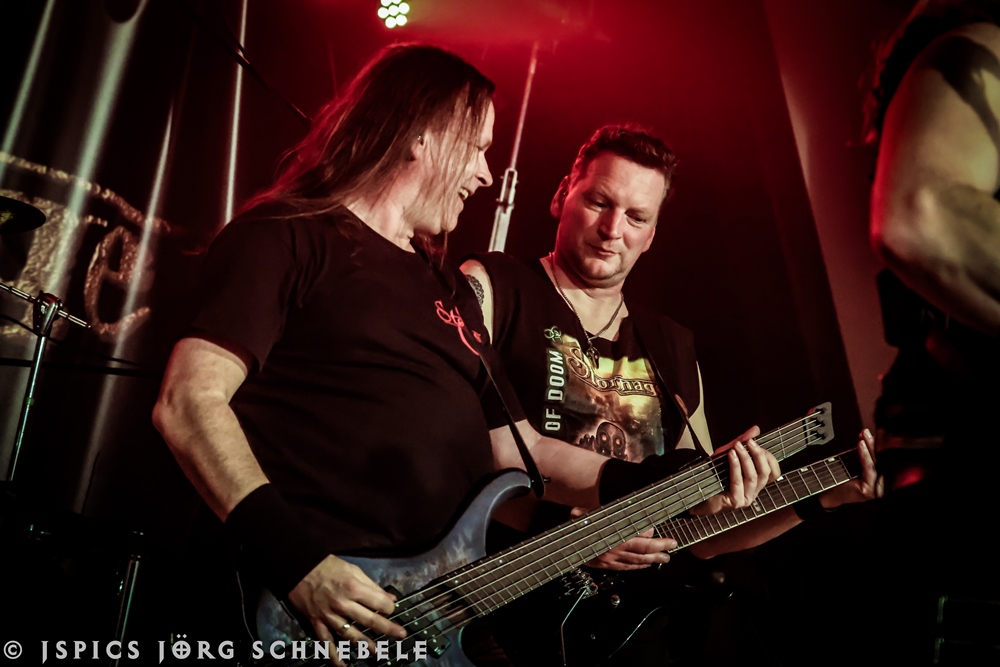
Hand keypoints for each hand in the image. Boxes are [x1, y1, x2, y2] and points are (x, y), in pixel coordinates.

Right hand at [288, 555, 405, 666]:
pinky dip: (334, 656)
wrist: (300, 568)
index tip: (392, 609)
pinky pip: (327, 642)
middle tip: (400, 635)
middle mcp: (343, 604)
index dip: (389, 607)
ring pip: (351, 635)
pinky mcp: (317, 623)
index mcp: (354, 588)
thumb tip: (389, 598)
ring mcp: (330, 616)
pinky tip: (343, 665)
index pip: (379, 603)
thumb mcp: (354, 570)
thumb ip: (372, 586)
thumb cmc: (328, 566)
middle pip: (370, 621)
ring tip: (378, 652)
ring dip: (366, 646)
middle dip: (388, 629)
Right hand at [570, 507, 677, 569]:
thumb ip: (607, 514)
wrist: (561, 545)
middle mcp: (613, 548)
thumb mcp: (587, 513)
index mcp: (610, 534)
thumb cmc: (575, 526)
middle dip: (659, 549)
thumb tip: (631, 518)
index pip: (638, 536)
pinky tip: (645, 565)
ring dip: (652, 560)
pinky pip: (626, 567)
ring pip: (636, 561)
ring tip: (664, 558)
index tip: (660, 532)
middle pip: (642, 551)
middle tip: (672, 547)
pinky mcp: (605, 565)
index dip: (652, 536)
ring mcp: (610, 559)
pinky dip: (638, 566)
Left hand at [691, 426, 779, 515]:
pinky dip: (735, 466)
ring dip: (745, 458)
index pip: (774, 472)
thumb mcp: (728, 455)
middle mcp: (753, 491)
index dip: (769, 457)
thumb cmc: (713, 476)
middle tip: (749, 441)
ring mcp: (745, 498)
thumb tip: (755, 429)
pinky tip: (731, 455)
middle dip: (758, 454)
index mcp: (756, 483)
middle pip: (765, 472)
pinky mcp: (735, 501)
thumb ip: (742, 442)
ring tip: (737, 446)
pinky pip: (738, 481)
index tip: (757, 443)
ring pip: (753, 476)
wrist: (697, 493)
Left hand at [818, 428, 883, 508]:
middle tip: (867, 432)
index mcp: (881, 478)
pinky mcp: (870, 491)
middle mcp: (882, 484)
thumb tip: (867, 435)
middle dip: (873, 443)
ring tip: (864, 437)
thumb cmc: (843, 479)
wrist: (831, 494)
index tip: (872, 432)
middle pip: (880, 460)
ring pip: (875, 463)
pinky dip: (865, 456)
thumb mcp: (856, 463)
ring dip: (870, 447)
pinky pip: (869, 469)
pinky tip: (861, 446)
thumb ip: (864, 453)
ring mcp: (878, 489)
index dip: (877, 444)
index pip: (881, 458)